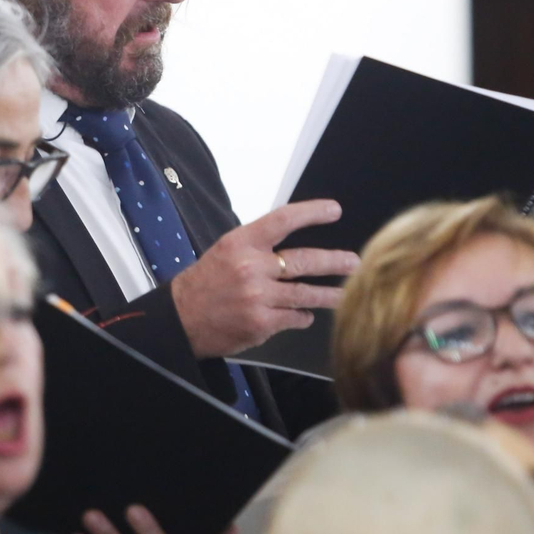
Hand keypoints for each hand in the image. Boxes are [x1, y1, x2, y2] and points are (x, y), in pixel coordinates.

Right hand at [170, 199, 353, 358]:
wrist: (181, 318)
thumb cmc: (205, 284)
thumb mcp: (227, 252)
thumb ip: (259, 247)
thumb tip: (293, 246)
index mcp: (242, 243)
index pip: (283, 220)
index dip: (312, 213)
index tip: (333, 210)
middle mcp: (252, 267)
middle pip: (304, 260)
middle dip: (334, 261)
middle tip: (353, 262)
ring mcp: (259, 297)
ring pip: (306, 293)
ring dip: (329, 294)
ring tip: (345, 294)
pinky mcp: (262, 323)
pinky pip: (295, 317)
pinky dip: (303, 316)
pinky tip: (306, 314)